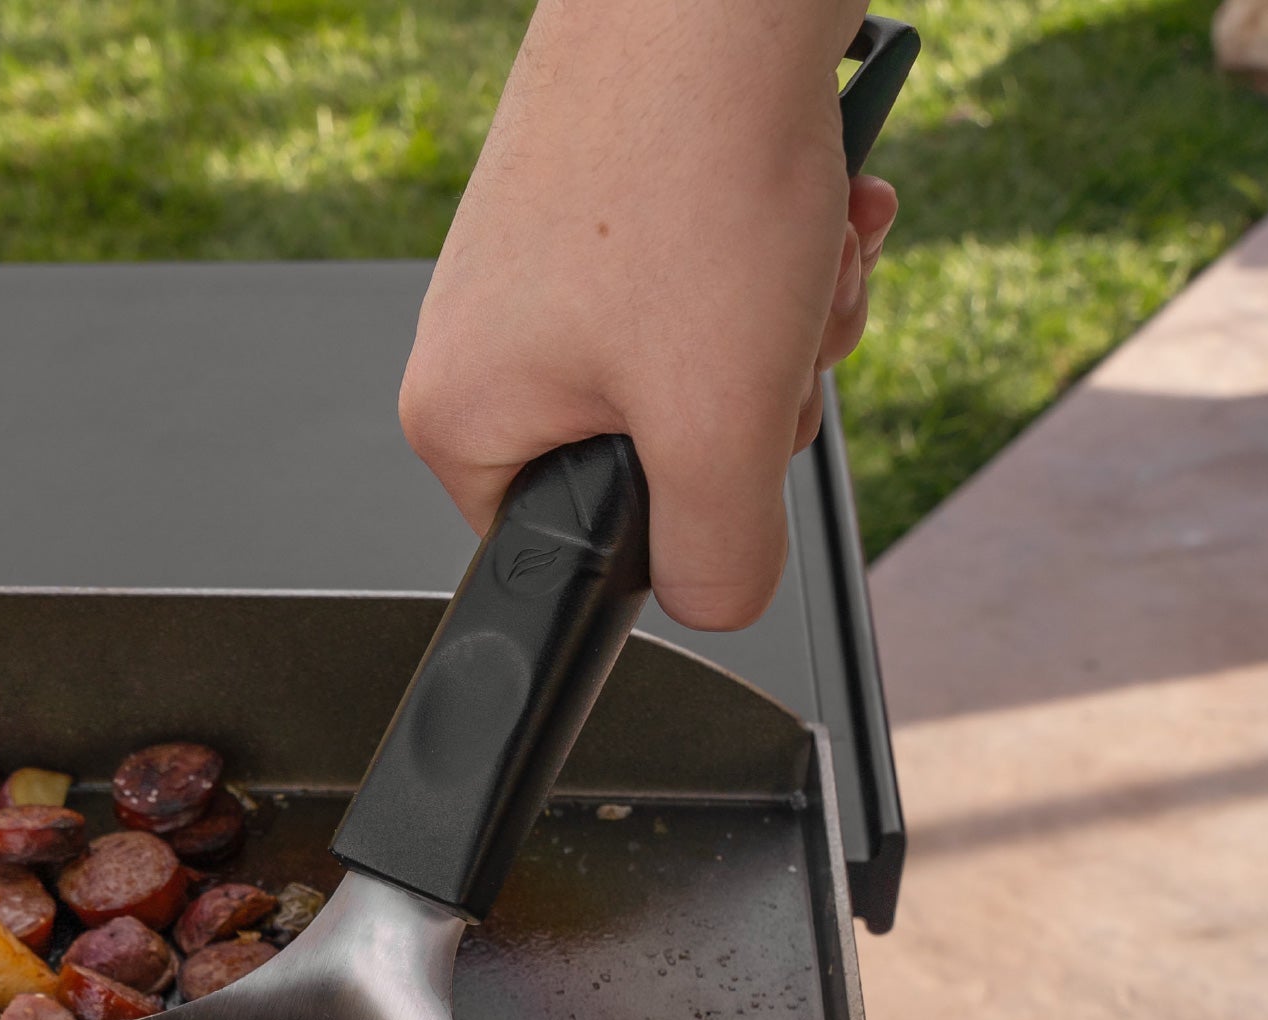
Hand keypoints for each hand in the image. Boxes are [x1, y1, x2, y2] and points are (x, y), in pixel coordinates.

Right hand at [400, 0, 898, 630]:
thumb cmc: (691, 165)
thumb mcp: (719, 423)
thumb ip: (717, 559)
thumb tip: (720, 606)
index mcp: (463, 417)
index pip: (578, 547)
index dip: (685, 507)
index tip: (737, 432)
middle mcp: (482, 342)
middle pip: (654, 451)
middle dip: (756, 397)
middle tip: (780, 325)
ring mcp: (541, 265)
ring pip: (697, 363)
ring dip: (784, 320)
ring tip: (799, 244)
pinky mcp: (601, 201)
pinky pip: (705, 280)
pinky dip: (775, 254)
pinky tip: (804, 199)